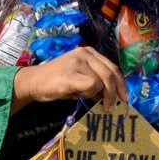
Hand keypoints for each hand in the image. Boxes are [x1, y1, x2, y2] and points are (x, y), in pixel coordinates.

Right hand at [12, 46, 126, 114]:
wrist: (34, 82)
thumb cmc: (57, 81)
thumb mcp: (80, 76)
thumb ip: (96, 79)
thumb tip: (112, 93)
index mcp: (89, 52)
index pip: (112, 67)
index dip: (120, 83)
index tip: (124, 97)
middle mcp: (85, 53)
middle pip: (110, 74)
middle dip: (113, 93)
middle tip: (110, 107)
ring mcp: (78, 61)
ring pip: (100, 82)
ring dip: (94, 94)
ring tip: (81, 94)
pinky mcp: (71, 73)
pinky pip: (91, 86)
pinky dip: (87, 94)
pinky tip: (76, 94)